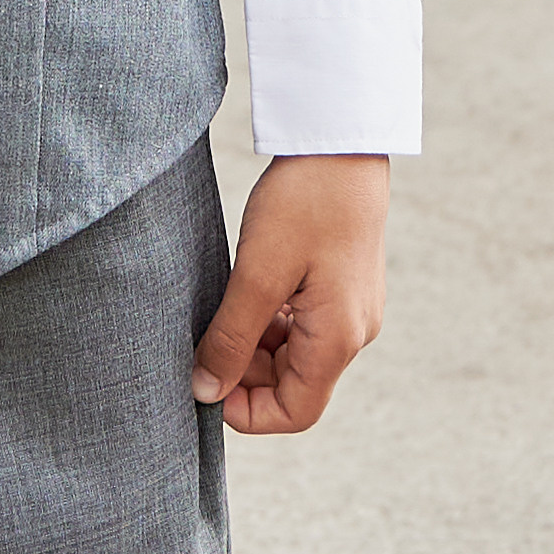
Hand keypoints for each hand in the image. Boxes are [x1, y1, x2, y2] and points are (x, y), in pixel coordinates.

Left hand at [192, 154, 387, 435]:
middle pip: (293, 384)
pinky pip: (301, 324)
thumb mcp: (257, 273)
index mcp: (338, 338)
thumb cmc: (304, 202)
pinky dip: (268, 320)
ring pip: (294, 354)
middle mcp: (353, 332)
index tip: (203, 383)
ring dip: (252, 345)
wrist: (340, 141)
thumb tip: (205, 392)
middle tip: (200, 340)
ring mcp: (350, 309)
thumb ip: (231, 339)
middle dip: (243, 374)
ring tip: (217, 309)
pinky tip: (242, 290)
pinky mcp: (341, 286)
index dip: (246, 412)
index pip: (295, 413)